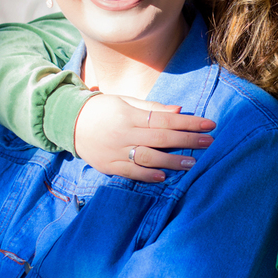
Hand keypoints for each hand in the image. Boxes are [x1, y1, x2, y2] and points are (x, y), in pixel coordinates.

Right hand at [74, 94, 215, 182]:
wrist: (68, 122)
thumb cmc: (103, 109)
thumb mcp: (126, 101)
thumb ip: (152, 108)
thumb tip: (179, 111)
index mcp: (130, 115)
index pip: (165, 119)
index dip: (188, 122)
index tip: (209, 124)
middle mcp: (124, 133)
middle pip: (161, 138)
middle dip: (187, 140)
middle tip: (209, 142)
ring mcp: (116, 151)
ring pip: (148, 158)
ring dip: (172, 161)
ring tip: (192, 162)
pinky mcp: (109, 166)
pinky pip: (130, 172)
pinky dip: (147, 175)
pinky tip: (164, 176)